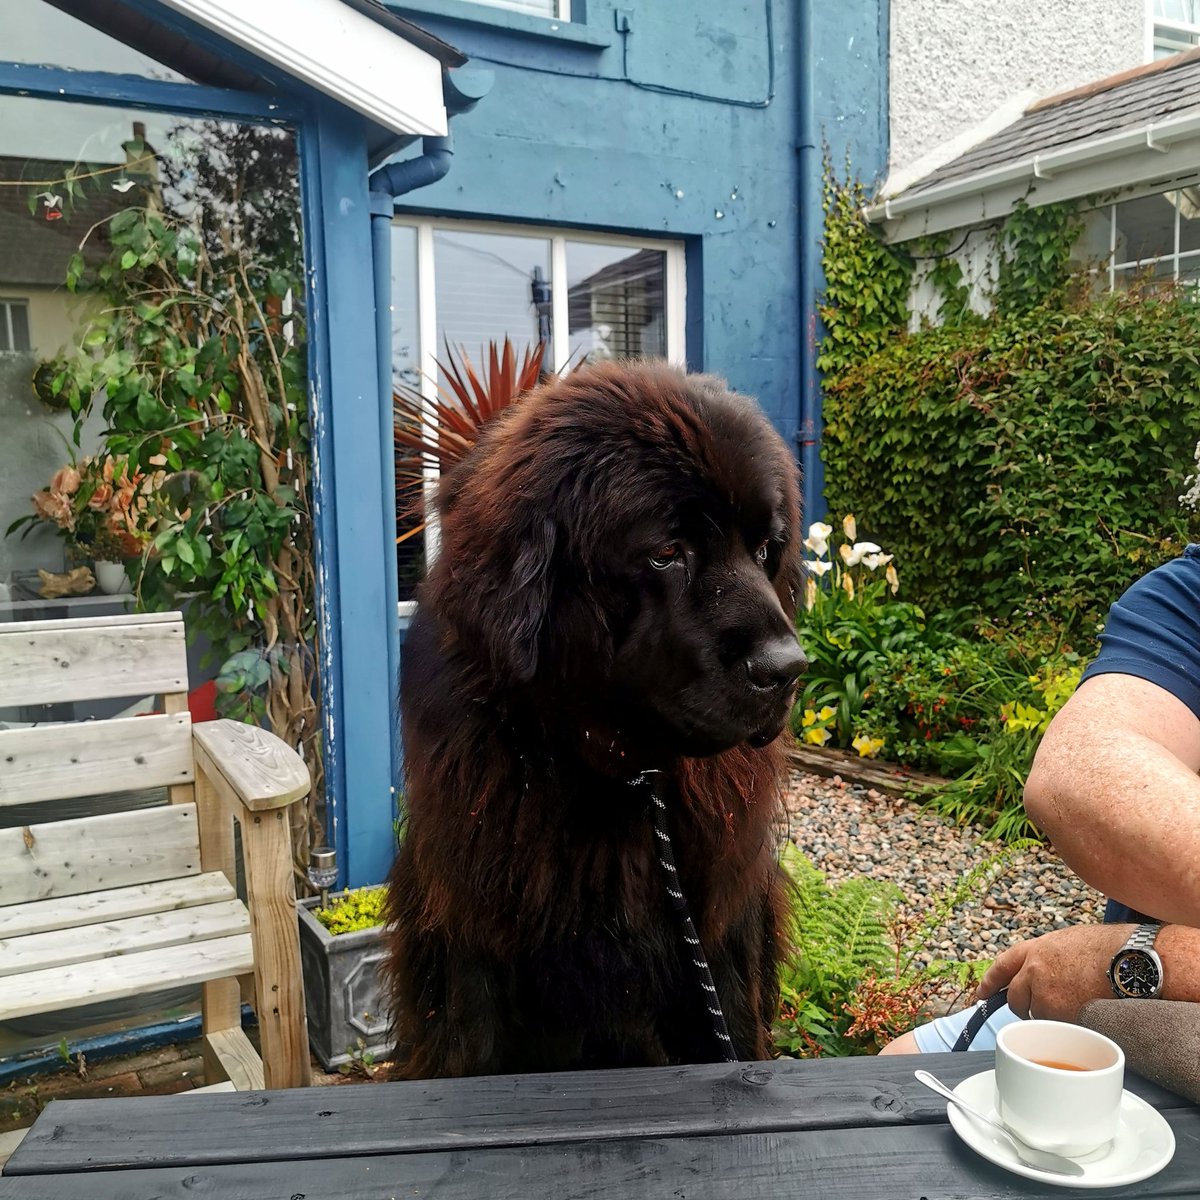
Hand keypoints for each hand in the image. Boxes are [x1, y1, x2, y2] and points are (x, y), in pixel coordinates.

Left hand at [974, 925, 1133, 1022]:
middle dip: (1025, 1007)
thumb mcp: (1071, 942)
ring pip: (1038, 1016)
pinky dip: (1067, 1028)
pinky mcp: (1061, 1016)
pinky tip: (1085, 1016)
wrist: (1132, 961)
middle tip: (1044, 1010)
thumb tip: (1048, 972)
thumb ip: (1051, 957)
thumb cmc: (1112, 949)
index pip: (1003, 966)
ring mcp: (1046, 995)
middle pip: (1016, 998)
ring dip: (1050, 1018)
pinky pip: (1057, 1029)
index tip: (981, 994)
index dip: (990, 982)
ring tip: (1077, 1007)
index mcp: (1036, 949)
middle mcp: (1034, 971)